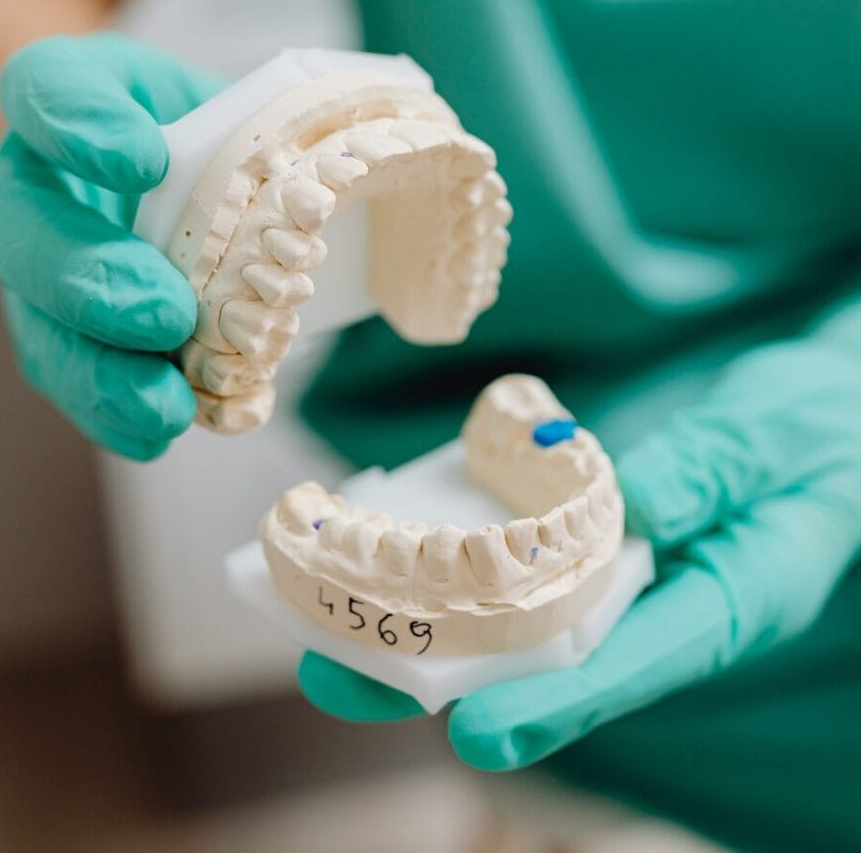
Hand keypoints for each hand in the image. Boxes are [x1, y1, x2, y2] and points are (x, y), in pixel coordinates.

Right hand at [0, 32, 222, 459]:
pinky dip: (116, 416)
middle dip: (88, 280)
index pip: (44, 89)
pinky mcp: (66, 337)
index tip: (144, 162)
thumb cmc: (203, 135)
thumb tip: (308, 198)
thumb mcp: (227, 103)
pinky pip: (73, 382)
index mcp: (66, 105)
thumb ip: (249, 129)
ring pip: (36, 324)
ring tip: (165, 405)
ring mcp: (41, 272)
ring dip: (98, 373)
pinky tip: (160, 430)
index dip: (78, 125)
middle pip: (17, 228)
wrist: (175, 178)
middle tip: (164, 315)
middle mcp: (35, 188)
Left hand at [298, 338, 860, 768]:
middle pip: (550, 665)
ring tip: (339, 639)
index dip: (553, 704)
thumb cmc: (818, 432)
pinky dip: (467, 586)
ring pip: (527, 632)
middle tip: (342, 675)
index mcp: (730, 599)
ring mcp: (631, 584)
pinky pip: (530, 584)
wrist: (829, 416)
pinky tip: (401, 576)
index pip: (633, 665)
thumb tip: (634, 502)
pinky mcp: (604, 556)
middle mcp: (667, 608)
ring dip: (435, 637)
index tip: (472, 734)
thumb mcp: (775, 439)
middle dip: (447, 679)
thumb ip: (710, 470)